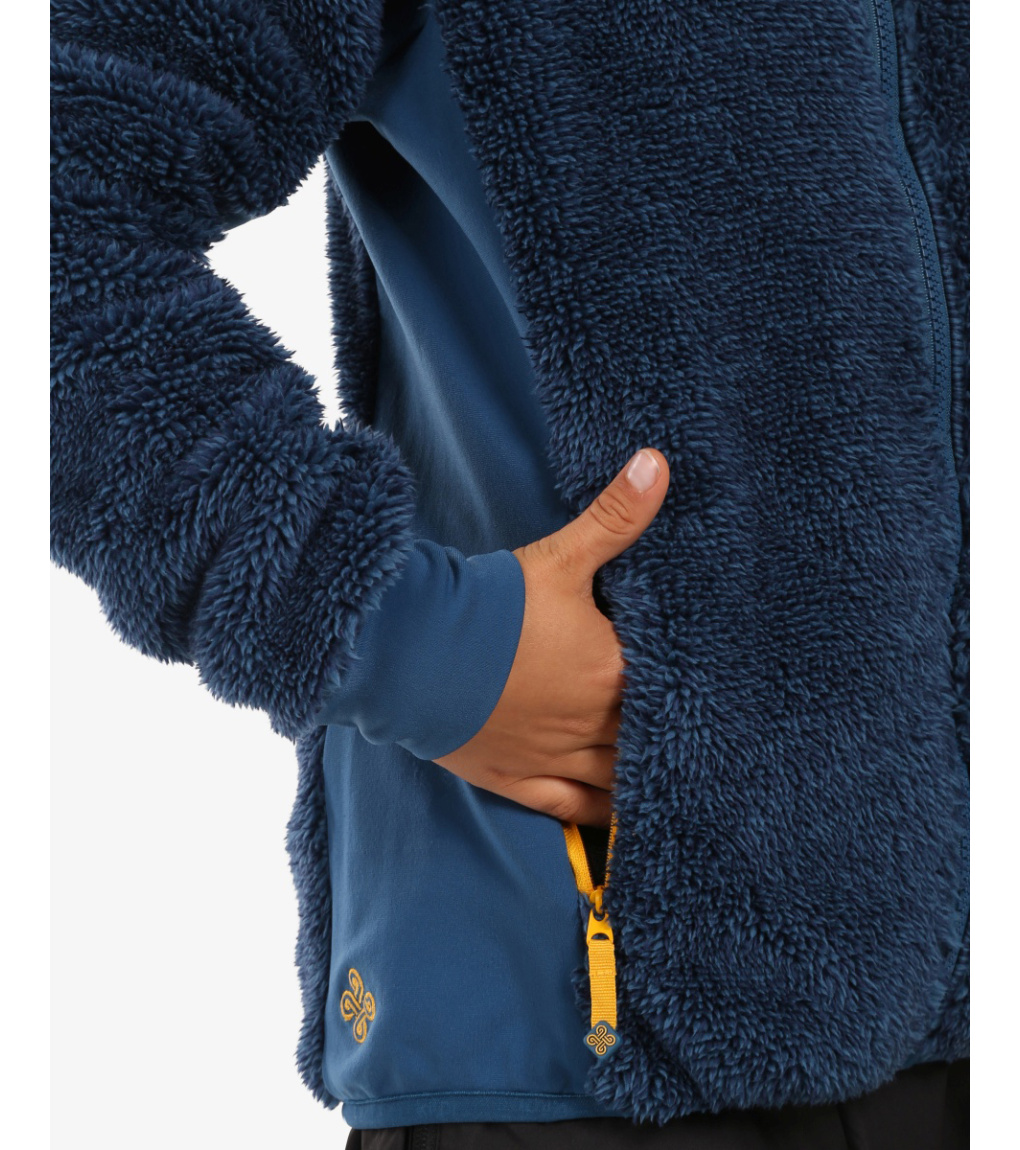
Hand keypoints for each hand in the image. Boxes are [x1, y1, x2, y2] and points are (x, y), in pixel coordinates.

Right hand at [433, 448, 669, 825]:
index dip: (692, 689)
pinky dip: (603, 816)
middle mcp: (595, 725)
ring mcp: (557, 759)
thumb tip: (659, 463)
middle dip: (675, 737)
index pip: (670, 687)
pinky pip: (575, 809)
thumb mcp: (559, 558)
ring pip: (621, 780)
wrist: (415, 653)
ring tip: (677, 783)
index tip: (714, 690)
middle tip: (705, 740)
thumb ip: (615, 517)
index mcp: (613, 674)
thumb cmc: (490, 606)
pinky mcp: (520, 780)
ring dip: (648, 779)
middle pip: (650, 737)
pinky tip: (622, 819)